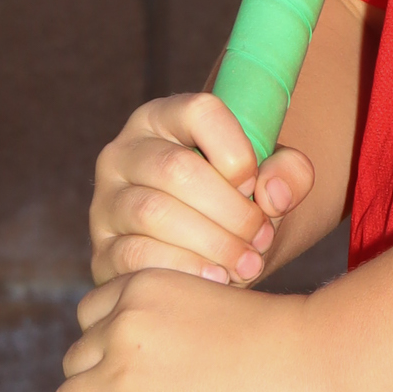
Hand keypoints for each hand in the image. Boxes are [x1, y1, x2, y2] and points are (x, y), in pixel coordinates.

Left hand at [49, 269, 328, 391]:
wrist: (316, 368)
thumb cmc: (288, 342)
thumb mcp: (217, 304)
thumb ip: (177, 324)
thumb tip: (162, 371)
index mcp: (145, 286)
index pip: (91, 316)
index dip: (106, 347)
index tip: (125, 371)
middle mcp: (122, 326)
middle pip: (76, 361)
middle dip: (97, 384)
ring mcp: (121, 377)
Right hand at [87, 92, 316, 287]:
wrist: (210, 253)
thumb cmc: (240, 203)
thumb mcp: (272, 180)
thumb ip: (290, 173)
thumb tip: (272, 194)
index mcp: (164, 118)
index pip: (199, 112)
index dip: (237, 151)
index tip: (256, 186)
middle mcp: (125, 152)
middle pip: (176, 169)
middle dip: (230, 210)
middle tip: (262, 237)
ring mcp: (107, 202)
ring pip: (152, 213)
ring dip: (210, 243)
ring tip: (248, 263)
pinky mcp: (102, 250)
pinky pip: (134, 256)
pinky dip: (183, 269)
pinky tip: (217, 279)